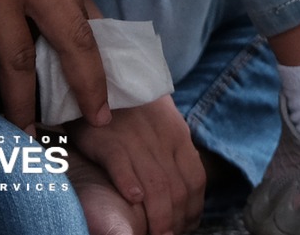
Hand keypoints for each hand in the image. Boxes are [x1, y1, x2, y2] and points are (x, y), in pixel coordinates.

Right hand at [71, 95, 205, 234]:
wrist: (104, 79)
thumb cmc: (131, 108)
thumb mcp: (162, 126)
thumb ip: (173, 152)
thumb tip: (186, 187)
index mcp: (178, 136)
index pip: (195, 179)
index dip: (194, 208)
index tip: (187, 225)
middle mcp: (162, 138)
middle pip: (177, 187)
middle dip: (176, 219)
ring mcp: (136, 138)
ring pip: (155, 183)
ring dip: (157, 214)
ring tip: (155, 233)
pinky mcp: (109, 138)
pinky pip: (123, 164)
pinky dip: (129, 184)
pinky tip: (133, 200)